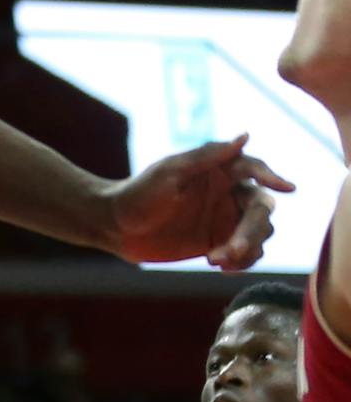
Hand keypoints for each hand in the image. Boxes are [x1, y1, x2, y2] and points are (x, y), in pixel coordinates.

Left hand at [108, 134, 293, 268]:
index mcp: (216, 170)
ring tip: (216, 259)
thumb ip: (208, 157)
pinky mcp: (220, 243)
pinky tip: (218, 265)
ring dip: (245, 248)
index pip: (252, 168)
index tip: (286, 187)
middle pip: (261, 208)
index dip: (271, 175)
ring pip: (259, 233)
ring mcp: (224, 220)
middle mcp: (226, 193)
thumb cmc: (138, 193)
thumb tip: (245, 136)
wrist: (115, 227)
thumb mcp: (170, 172)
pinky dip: (240, 261)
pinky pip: (246, 254)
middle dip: (252, 230)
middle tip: (234, 249)